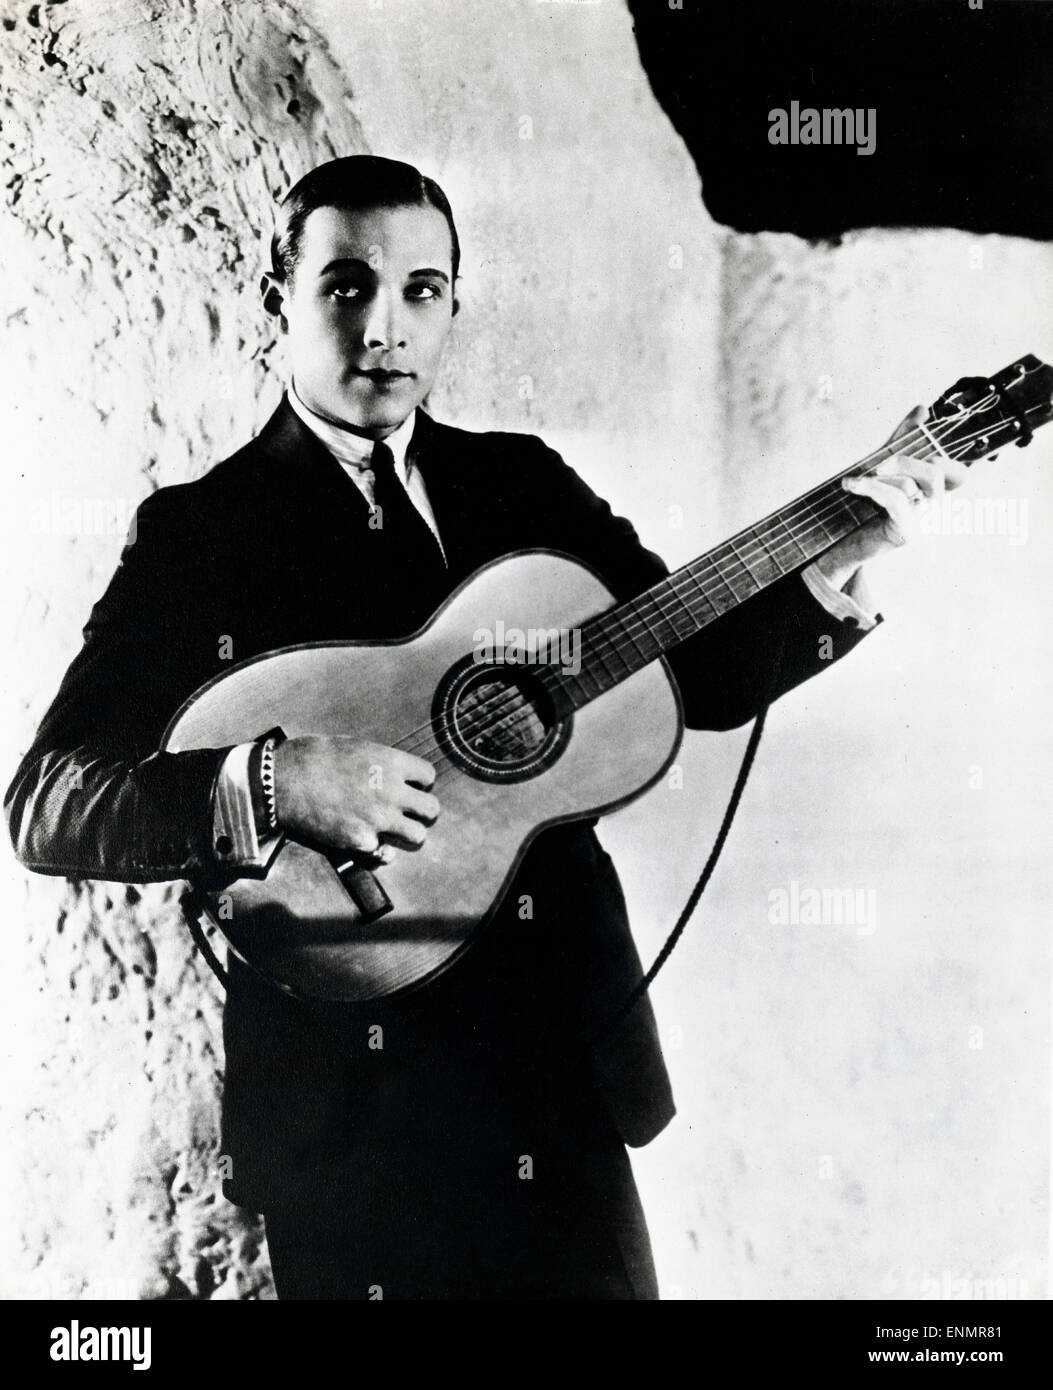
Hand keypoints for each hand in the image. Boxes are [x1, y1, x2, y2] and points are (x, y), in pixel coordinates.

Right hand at [273, 736, 438, 855]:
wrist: (283, 781)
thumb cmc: (313, 758)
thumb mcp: (355, 748)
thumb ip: (381, 763)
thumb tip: (393, 773)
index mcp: (391, 763)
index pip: (429, 776)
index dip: (420, 783)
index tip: (411, 787)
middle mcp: (392, 791)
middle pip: (431, 809)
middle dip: (421, 811)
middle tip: (408, 812)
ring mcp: (379, 819)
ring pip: (418, 836)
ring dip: (407, 834)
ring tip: (394, 831)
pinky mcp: (361, 841)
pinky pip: (385, 854)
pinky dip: (378, 851)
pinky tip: (367, 842)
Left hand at [814, 405, 969, 589]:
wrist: (845, 544)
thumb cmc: (868, 506)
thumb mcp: (885, 468)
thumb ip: (903, 440)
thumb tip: (923, 408)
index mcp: (937, 494)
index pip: (960, 473)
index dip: (948, 454)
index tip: (923, 444)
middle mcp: (938, 509)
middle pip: (937, 471)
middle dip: (903, 460)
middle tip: (876, 465)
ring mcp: (925, 523)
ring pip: (911, 484)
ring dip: (877, 478)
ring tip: (852, 482)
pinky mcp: (908, 533)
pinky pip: (895, 500)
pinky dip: (871, 488)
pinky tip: (852, 485)